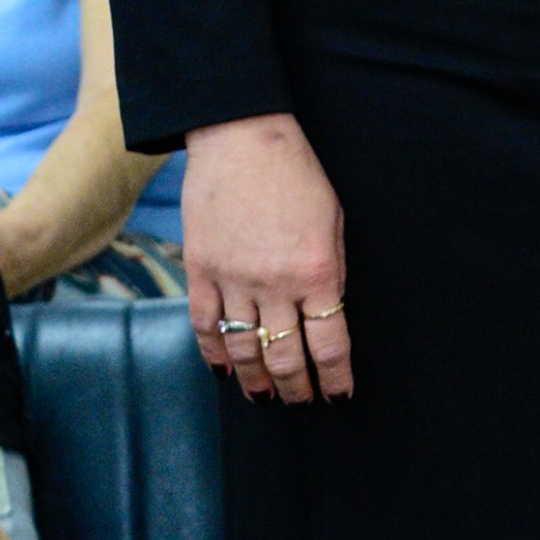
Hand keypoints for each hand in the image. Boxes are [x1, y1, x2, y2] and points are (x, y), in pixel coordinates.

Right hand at [183, 112, 352, 405]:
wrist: (241, 137)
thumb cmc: (297, 174)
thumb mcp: (333, 222)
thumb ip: (330, 272)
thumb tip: (323, 317)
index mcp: (317, 272)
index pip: (330, 344)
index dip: (335, 378)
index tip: (338, 396)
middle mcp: (275, 283)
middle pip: (287, 356)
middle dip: (297, 388)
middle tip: (302, 401)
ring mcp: (233, 279)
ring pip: (245, 349)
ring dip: (257, 381)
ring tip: (265, 398)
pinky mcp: (201, 269)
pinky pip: (205, 326)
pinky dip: (214, 355)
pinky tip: (224, 372)